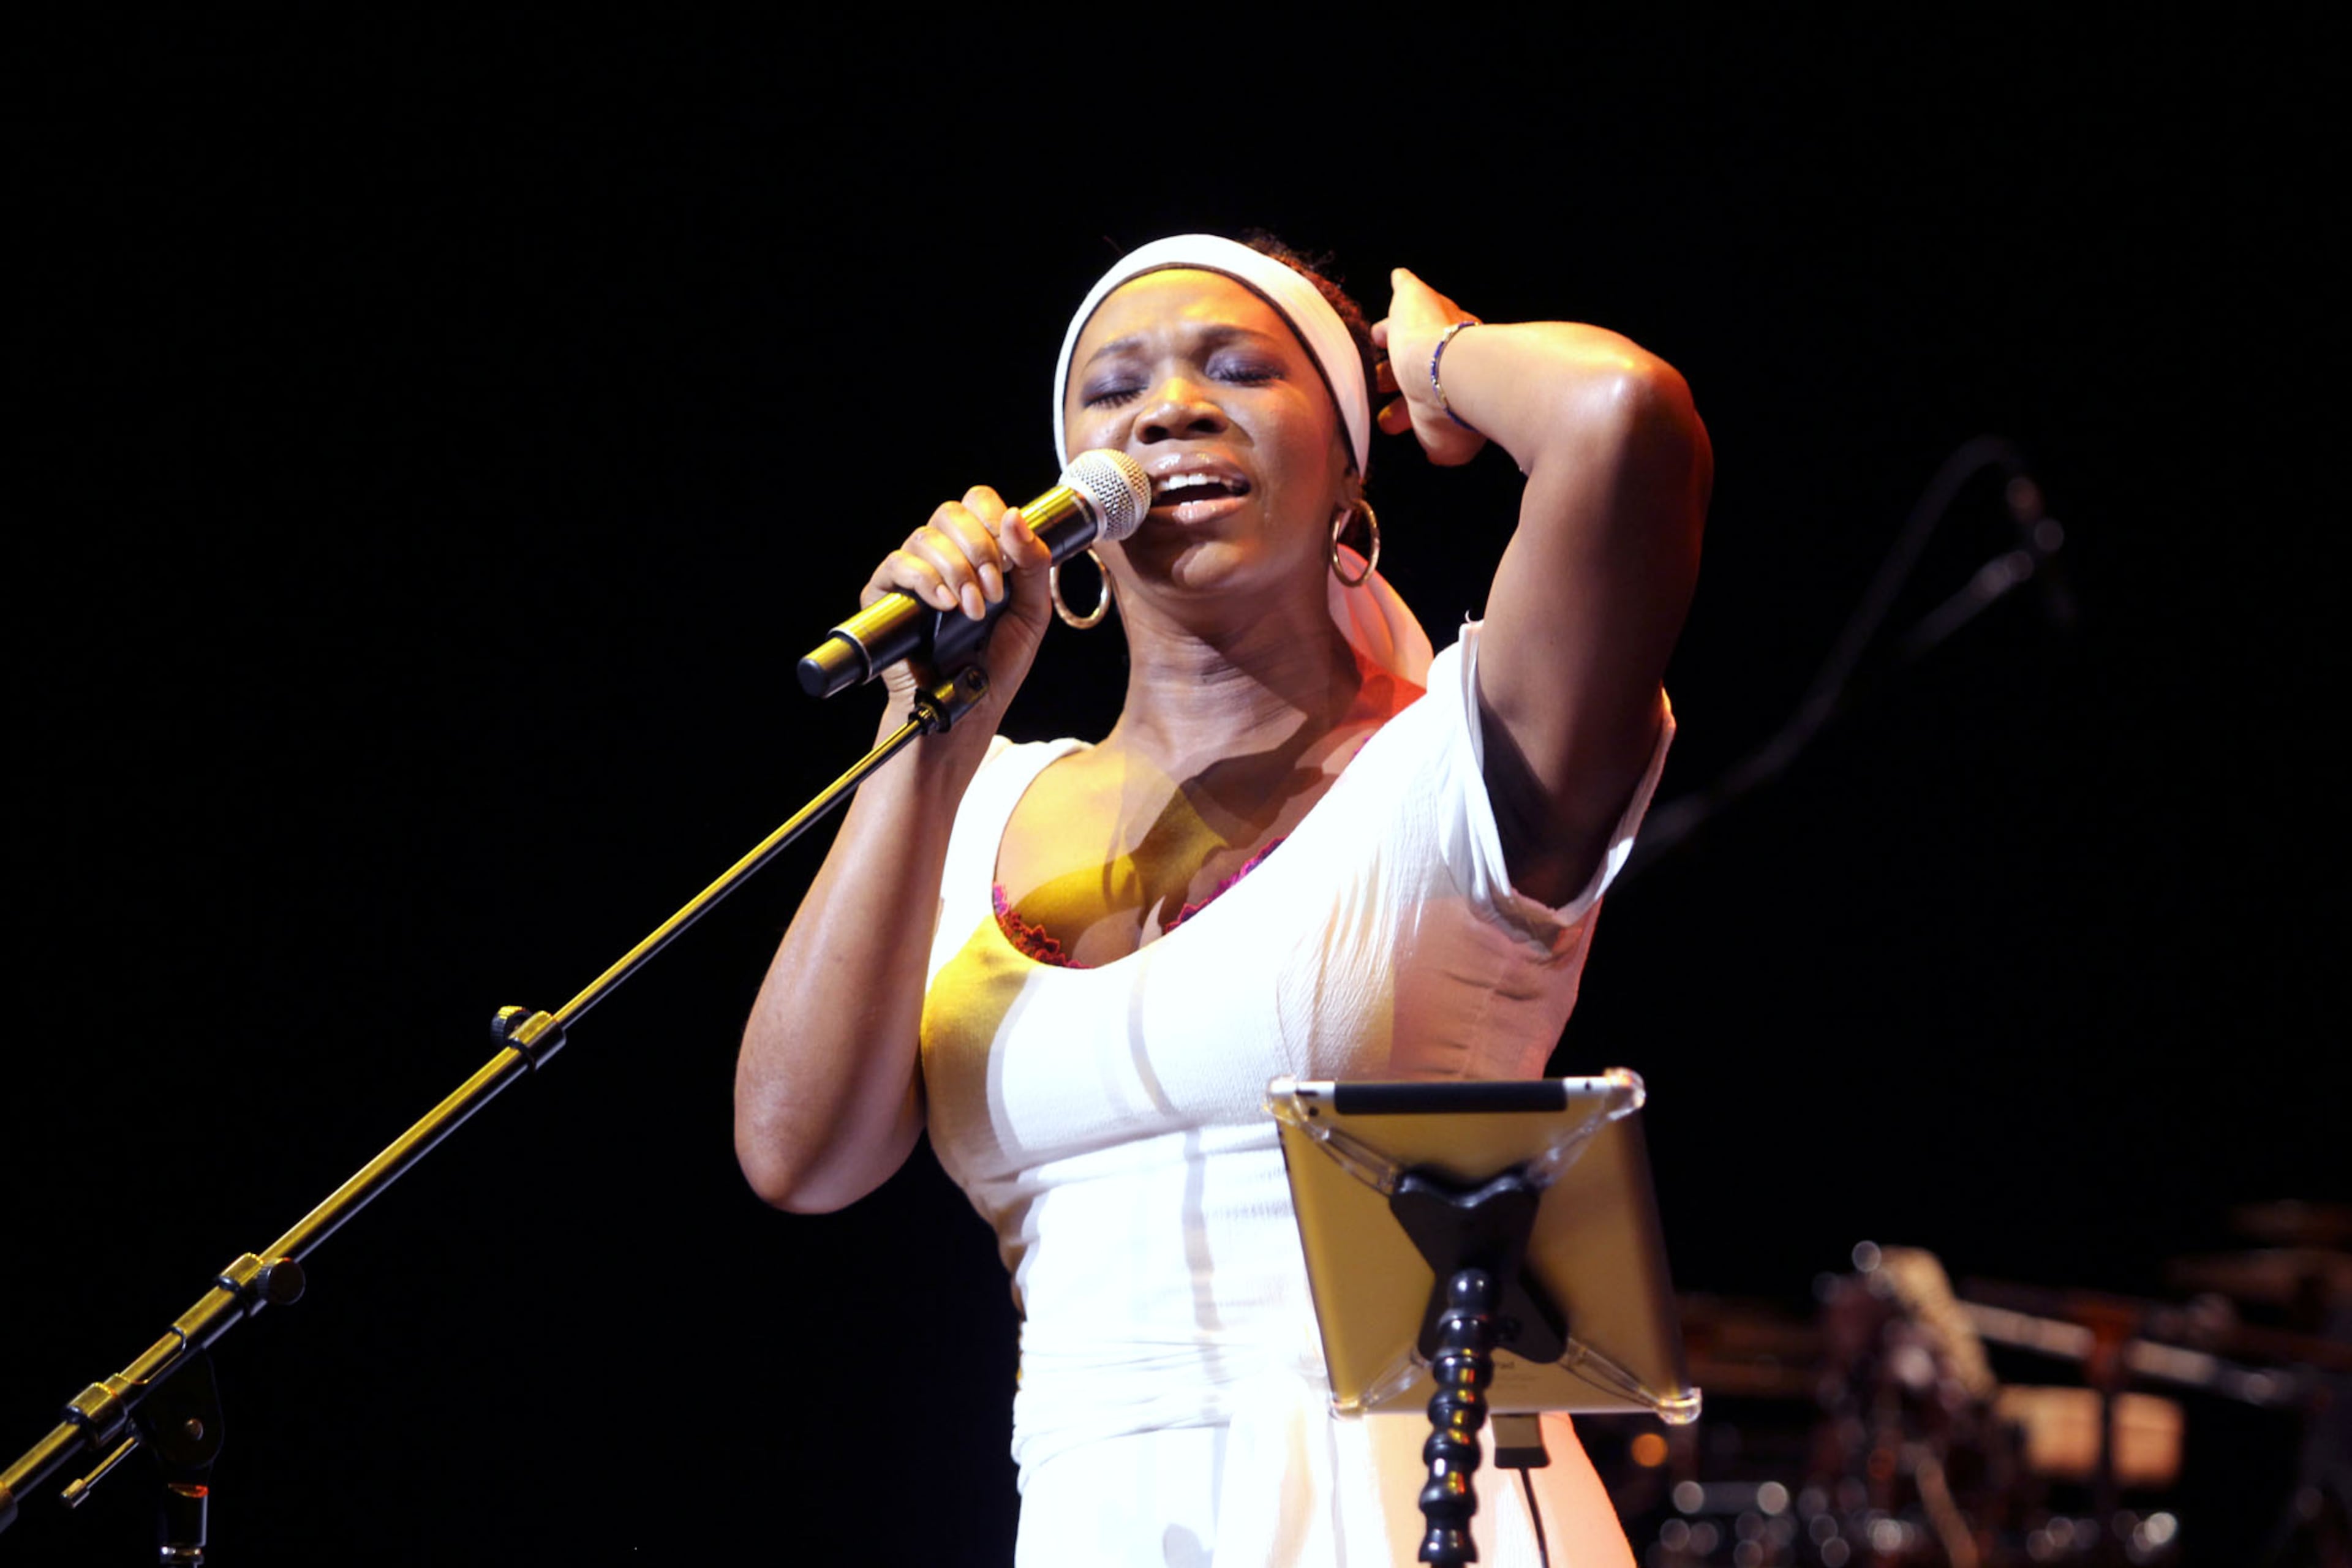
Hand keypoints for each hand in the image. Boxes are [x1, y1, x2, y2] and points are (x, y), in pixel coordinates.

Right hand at [863, 485, 1054, 710]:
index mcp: (979, 550)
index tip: (1009, 562)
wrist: (967, 707)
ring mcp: (912, 573)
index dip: (993, 519)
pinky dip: (925, 579)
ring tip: (972, 610)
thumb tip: (1015, 516)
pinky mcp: (884, 595)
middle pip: (950, 511)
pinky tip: (944, 605)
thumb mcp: (1033, 611)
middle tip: (992, 592)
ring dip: (956, 570)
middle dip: (978, 548)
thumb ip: (1034, 564)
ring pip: (925, 536)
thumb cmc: (998, 663)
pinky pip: (897, 564)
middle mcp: (944, 555)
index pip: (978, 502)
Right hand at [1371, 267, 1488, 467]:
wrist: (1447, 378)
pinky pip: (1438, 443)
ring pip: (1422, 410)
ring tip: (1385, 422)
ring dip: (1403, 414)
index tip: (1375, 342)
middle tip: (1374, 383)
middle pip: (1415, 375)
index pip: (1412, 336)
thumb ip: (1406, 288)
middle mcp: (1445, 372)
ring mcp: (1447, 407)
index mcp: (1437, 338)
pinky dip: (1431, 444)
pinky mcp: (1448, 439)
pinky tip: (1426, 450)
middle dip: (1393, 378)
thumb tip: (1400, 275)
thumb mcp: (1412, 298)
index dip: (1392, 338)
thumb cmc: (1427, 337)